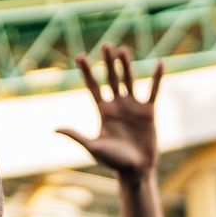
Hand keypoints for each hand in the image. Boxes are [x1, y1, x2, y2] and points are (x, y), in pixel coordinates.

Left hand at [58, 45, 165, 179]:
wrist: (135, 170)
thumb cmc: (112, 161)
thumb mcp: (92, 147)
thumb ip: (76, 135)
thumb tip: (55, 128)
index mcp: (103, 112)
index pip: (93, 87)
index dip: (87, 72)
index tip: (80, 57)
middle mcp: (117, 106)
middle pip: (111, 79)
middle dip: (108, 63)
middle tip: (106, 45)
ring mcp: (133, 107)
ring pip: (129, 81)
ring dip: (126, 66)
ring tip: (123, 50)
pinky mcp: (148, 112)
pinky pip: (153, 91)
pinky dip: (157, 78)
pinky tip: (160, 63)